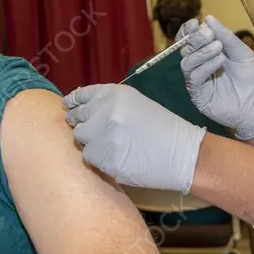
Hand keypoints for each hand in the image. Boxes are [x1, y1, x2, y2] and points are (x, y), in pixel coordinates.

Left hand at [63, 84, 205, 192]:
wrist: (184, 155)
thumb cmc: (162, 129)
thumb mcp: (136, 104)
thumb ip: (108, 103)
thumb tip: (77, 106)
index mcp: (115, 94)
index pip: (81, 97)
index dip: (73, 104)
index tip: (69, 108)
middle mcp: (107, 111)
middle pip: (76, 119)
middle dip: (82, 126)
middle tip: (96, 133)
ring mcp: (104, 135)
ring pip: (81, 140)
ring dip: (91, 144)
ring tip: (113, 147)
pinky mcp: (105, 158)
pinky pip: (89, 158)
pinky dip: (98, 160)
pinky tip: (116, 158)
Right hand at [177, 15, 253, 140]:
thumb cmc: (253, 79)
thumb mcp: (242, 52)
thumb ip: (226, 37)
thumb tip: (208, 18)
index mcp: (209, 54)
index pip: (191, 40)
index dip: (189, 31)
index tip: (195, 22)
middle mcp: (200, 66)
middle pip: (187, 49)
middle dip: (196, 39)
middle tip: (209, 34)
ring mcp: (198, 81)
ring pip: (187, 62)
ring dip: (202, 52)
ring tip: (219, 48)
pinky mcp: (198, 95)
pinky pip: (195, 77)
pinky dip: (205, 66)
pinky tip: (220, 61)